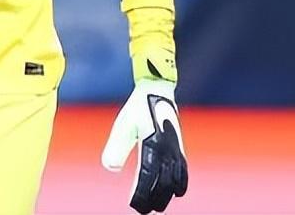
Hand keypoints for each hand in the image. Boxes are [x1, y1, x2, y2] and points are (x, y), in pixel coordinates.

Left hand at [102, 79, 188, 213]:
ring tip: (156, 206)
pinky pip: (184, 172)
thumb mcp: (122, 125)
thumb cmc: (136, 108)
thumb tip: (110, 169)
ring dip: (166, 195)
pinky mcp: (180, 148)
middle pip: (163, 185)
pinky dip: (180, 185)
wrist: (157, 90)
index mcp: (152, 145)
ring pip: (175, 181)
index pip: (146, 177)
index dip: (140, 194)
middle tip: (142, 210)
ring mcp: (176, 150)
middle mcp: (167, 150)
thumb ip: (116, 147)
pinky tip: (173, 192)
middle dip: (153, 200)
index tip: (134, 205)